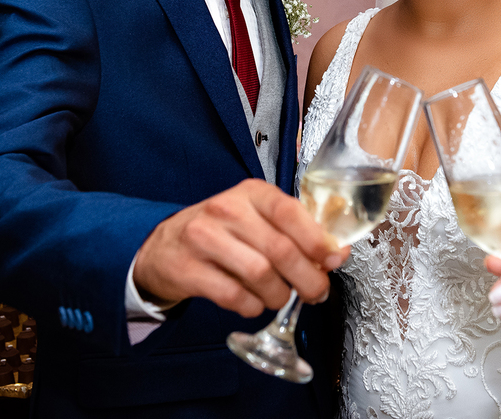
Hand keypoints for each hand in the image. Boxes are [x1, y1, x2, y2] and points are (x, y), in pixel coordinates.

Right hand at [133, 178, 348, 317]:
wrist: (163, 246)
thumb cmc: (222, 231)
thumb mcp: (258, 218)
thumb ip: (297, 231)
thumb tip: (336, 252)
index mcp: (251, 193)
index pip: (290, 212)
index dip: (317, 240)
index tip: (333, 260)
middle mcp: (226, 210)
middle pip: (280, 250)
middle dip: (307, 279)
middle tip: (316, 292)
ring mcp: (203, 239)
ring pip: (259, 275)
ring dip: (279, 295)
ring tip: (280, 296)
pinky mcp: (188, 269)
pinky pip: (234, 296)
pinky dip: (252, 306)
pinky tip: (253, 302)